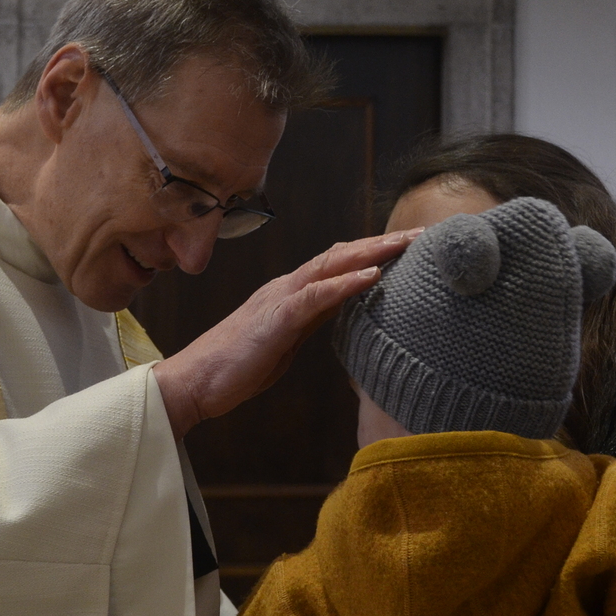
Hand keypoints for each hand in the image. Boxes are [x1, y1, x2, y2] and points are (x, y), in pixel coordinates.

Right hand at [153, 229, 421, 438]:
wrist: (192, 383)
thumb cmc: (236, 368)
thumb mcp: (286, 340)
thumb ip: (312, 319)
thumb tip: (343, 307)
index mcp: (290, 293)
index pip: (338, 263)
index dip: (374, 251)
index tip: (409, 246)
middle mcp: (286, 287)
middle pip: (341, 255)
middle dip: (382, 242)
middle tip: (423, 232)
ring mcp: (279, 299)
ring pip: (331, 265)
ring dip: (372, 251)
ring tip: (407, 242)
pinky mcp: (274, 319)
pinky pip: (315, 296)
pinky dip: (345, 282)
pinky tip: (373, 274)